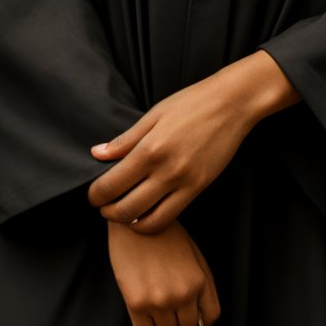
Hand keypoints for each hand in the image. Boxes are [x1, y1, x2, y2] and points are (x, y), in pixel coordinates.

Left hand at [88, 51, 300, 232]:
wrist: (232, 104)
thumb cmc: (191, 103)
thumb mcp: (153, 115)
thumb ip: (125, 140)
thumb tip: (97, 154)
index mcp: (149, 149)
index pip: (111, 185)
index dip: (96, 195)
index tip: (93, 195)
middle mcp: (166, 171)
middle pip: (126, 209)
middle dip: (108, 212)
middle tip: (103, 207)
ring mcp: (185, 183)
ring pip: (149, 221)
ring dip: (130, 222)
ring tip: (124, 212)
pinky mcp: (199, 188)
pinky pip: (171, 216)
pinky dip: (153, 220)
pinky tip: (147, 210)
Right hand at [106, 218, 220, 325]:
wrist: (135, 222)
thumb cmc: (164, 235)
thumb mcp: (195, 255)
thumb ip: (203, 286)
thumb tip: (202, 315)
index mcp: (198, 281)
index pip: (210, 318)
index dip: (201, 320)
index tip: (193, 317)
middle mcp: (181, 295)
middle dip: (181, 322)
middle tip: (172, 310)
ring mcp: (158, 301)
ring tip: (158, 312)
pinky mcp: (136, 304)